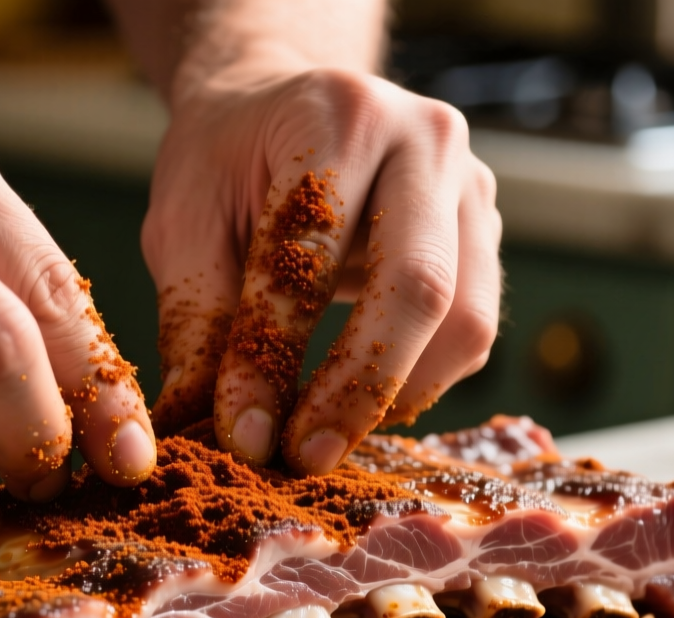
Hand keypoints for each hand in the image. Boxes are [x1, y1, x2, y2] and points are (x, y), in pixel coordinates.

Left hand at [145, 65, 500, 473]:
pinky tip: (361, 404)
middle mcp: (425, 139)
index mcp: (338, 116)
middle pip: (418, 285)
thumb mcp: (185, 221)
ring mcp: (471, 185)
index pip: (310, 253)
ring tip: (327, 437)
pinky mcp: (488, 231)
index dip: (274, 351)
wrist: (282, 105)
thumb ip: (198, 317)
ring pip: (465, 319)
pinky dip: (418, 381)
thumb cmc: (227, 161)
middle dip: (360, 387)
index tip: (243, 433)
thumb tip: (208, 428)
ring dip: (397, 394)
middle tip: (306, 457)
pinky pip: (472, 329)